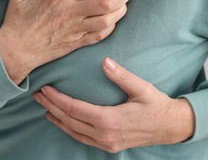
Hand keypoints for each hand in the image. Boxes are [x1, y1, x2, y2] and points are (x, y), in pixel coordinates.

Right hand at [0, 0, 131, 84]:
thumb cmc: (17, 22)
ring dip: (121, 10)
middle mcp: (71, 13)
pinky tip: (112, 19)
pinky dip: (111, 26)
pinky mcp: (77, 43)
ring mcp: (76, 30)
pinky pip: (101, 36)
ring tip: (122, 2)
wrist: (16, 52)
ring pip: (108, 20)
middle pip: (107, 2)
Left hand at [33, 58, 194, 152]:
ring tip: (44, 108)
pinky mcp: (109, 145)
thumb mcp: (141, 88)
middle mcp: (104, 135)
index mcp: (110, 120)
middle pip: (69, 121)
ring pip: (73, 132)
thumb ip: (121, 75)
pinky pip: (82, 138)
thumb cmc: (156, 105)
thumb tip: (104, 62)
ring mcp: (106, 143)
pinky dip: (69, 129)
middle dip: (51, 107)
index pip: (75, 109)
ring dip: (57, 119)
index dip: (57, 99)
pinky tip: (62, 122)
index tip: (45, 89)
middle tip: (37, 96)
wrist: (170, 127)